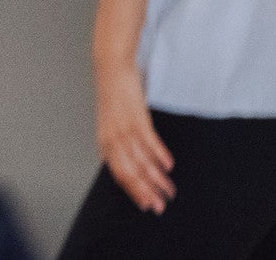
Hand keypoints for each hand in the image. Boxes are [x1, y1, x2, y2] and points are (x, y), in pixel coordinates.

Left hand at [95, 61, 173, 213]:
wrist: (111, 68)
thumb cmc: (112, 96)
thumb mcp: (109, 123)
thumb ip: (115, 144)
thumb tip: (120, 161)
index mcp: (106, 143)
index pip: (120, 174)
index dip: (133, 191)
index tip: (145, 205)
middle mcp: (113, 139)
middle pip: (130, 173)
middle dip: (146, 192)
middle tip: (160, 206)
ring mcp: (125, 129)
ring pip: (141, 161)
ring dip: (157, 178)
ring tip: (169, 190)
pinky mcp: (136, 117)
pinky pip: (149, 141)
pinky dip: (159, 155)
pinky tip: (169, 166)